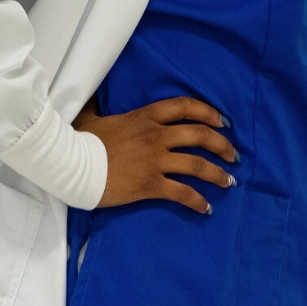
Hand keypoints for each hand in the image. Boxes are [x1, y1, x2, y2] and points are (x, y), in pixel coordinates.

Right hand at [74, 96, 237, 212]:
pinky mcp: (152, 184)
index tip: (221, 121)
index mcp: (145, 116)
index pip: (183, 107)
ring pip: (197, 165)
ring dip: (217, 173)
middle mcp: (156, 135)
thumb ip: (99, 106)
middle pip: (199, 135)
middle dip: (221, 144)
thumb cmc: (81, 139)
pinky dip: (198, 201)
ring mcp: (156, 160)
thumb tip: (93, 97)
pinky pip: (183, 193)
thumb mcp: (92, 116)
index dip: (207, 112)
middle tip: (232, 154)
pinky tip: (206, 208)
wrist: (74, 164)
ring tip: (229, 181)